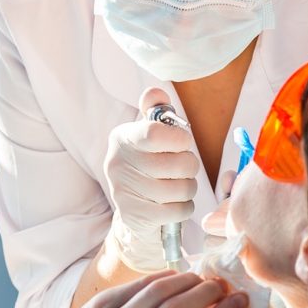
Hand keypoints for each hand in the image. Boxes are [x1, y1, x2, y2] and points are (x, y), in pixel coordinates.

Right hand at [103, 87, 201, 272]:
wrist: (133, 210)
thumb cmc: (147, 165)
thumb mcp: (149, 136)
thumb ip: (156, 111)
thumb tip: (156, 92)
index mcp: (123, 138)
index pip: (154, 134)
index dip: (179, 138)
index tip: (184, 141)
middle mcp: (117, 163)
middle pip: (175, 164)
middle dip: (189, 166)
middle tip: (185, 167)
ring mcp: (123, 192)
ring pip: (179, 189)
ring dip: (188, 188)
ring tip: (181, 185)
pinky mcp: (133, 215)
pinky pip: (176, 211)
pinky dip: (185, 207)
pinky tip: (177, 203)